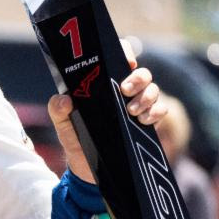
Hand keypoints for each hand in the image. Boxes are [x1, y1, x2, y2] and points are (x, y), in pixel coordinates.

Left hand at [47, 39, 166, 183]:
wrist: (86, 165)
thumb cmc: (74, 137)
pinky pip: (160, 110)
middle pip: (142, 73)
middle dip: (138, 78)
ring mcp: (137, 105)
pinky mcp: (146, 121)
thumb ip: (58, 109)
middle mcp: (123, 90)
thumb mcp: (62, 123)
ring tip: (130, 111)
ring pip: (153, 90)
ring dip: (146, 97)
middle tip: (125, 90)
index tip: (127, 62)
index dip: (127, 53)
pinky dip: (155, 112)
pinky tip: (142, 120)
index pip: (119, 58)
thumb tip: (64, 99)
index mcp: (104, 83)